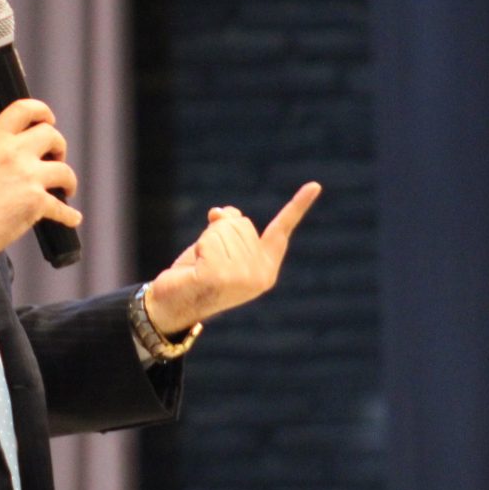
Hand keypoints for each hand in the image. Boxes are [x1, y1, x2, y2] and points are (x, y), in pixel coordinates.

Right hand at [0, 98, 82, 254]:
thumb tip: (3, 151)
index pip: (23, 110)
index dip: (42, 111)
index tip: (48, 119)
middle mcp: (14, 154)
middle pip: (51, 135)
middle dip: (59, 147)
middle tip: (56, 158)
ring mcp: (28, 177)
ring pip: (65, 170)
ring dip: (68, 180)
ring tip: (66, 188)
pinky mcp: (37, 202)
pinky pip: (62, 207)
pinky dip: (69, 215)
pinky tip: (72, 217)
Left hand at [145, 181, 321, 332]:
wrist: (173, 305)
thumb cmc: (196, 273)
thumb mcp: (215, 243)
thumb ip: (226, 225)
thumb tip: (220, 212)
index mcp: (266, 269)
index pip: (282, 231)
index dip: (298, 206)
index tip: (315, 184)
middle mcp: (260, 276)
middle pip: (242, 223)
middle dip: (219, 233)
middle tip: (208, 259)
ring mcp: (243, 278)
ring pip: (224, 229)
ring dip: (207, 241)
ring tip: (202, 266)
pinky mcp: (222, 277)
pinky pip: (210, 239)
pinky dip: (199, 247)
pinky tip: (196, 269)